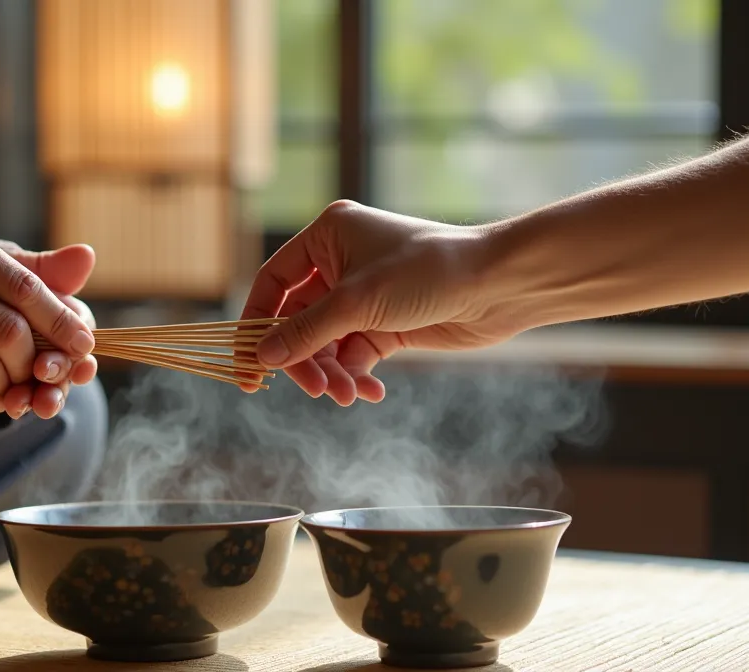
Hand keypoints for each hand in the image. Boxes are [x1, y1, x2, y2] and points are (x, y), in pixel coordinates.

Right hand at [240, 200, 520, 404]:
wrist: (499, 285)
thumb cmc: (429, 272)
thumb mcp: (357, 302)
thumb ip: (305, 332)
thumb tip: (261, 357)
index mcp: (326, 236)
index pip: (272, 282)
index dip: (255, 323)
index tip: (249, 366)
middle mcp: (339, 263)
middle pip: (296, 321)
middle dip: (304, 359)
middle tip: (313, 390)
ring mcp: (362, 296)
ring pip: (324, 344)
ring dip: (331, 373)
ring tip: (348, 396)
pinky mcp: (385, 324)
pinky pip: (353, 356)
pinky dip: (355, 376)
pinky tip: (369, 393)